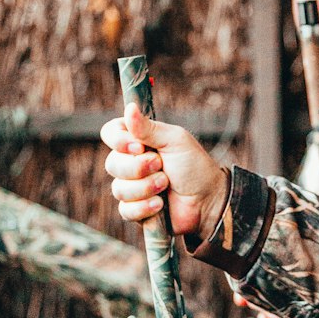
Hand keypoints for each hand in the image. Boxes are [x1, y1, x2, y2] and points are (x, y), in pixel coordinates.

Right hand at [101, 103, 228, 238]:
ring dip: (145, 187)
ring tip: (166, 184)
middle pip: (112, 163)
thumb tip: (129, 108)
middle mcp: (131, 162)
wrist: (208, 199)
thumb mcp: (174, 141)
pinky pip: (125, 210)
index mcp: (137, 140)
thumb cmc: (194, 166)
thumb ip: (148, 128)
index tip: (139, 146)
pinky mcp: (136, 210)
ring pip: (118, 189)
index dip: (118, 140)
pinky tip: (160, 204)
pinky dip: (144, 207)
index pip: (110, 133)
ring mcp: (132, 187)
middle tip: (161, 166)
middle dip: (138, 168)